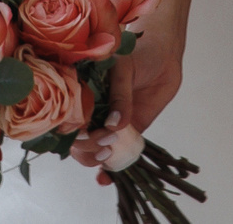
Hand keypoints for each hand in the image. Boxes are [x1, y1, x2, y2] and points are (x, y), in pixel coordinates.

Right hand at [70, 33, 183, 167]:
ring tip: (108, 156)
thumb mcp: (124, 69)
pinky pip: (115, 155)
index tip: (89, 132)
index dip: (75, 130)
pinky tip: (105, 179)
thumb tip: (113, 126)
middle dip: (88, 147)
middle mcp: (92, 110)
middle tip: (107, 140)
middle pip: (77, 140)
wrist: (164, 54)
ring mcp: (108, 124)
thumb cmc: (139, 53)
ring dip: (95, 159)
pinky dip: (108, 171)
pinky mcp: (127, 133)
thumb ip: (119, 97)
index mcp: (83, 93)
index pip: (68, 118)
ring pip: (92, 151)